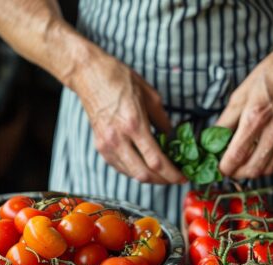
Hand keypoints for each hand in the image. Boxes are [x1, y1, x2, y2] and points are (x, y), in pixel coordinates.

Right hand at [69, 51, 184, 183]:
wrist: (89, 74)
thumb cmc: (119, 79)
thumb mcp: (150, 95)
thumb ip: (162, 119)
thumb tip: (171, 136)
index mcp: (134, 124)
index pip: (156, 161)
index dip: (172, 174)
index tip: (183, 177)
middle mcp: (118, 138)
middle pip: (143, 174)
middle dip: (163, 181)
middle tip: (175, 178)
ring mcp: (106, 144)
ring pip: (131, 174)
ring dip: (149, 177)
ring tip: (162, 173)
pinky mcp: (99, 146)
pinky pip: (120, 167)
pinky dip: (134, 170)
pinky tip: (144, 165)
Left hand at [216, 37, 272, 178]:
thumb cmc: (270, 74)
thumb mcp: (240, 94)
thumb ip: (226, 119)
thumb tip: (213, 137)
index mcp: (256, 117)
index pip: (237, 155)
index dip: (224, 167)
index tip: (218, 167)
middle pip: (253, 168)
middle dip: (236, 173)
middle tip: (228, 168)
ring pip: (268, 169)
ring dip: (252, 172)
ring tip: (242, 164)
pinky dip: (267, 164)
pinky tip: (258, 155)